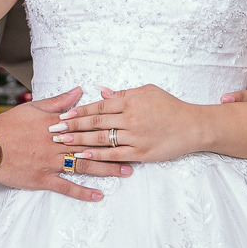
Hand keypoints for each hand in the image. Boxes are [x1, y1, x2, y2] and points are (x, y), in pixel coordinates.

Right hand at [0, 89, 131, 201]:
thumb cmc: (8, 125)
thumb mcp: (34, 108)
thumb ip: (59, 102)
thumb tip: (79, 91)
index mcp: (58, 125)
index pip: (88, 126)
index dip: (108, 129)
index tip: (125, 129)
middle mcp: (58, 144)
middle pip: (92, 147)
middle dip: (115, 150)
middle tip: (136, 154)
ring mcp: (51, 162)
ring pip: (84, 166)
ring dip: (106, 170)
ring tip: (125, 173)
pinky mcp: (43, 179)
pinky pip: (66, 187)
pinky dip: (83, 192)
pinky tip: (98, 196)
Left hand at [54, 84, 204, 164]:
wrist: (193, 126)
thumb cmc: (171, 107)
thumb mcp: (148, 92)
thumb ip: (123, 93)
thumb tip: (101, 91)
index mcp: (130, 101)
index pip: (99, 106)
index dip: (78, 111)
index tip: (62, 115)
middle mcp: (130, 118)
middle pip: (95, 122)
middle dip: (72, 126)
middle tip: (53, 130)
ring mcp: (135, 136)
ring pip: (102, 139)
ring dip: (79, 141)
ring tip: (62, 143)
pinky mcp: (141, 152)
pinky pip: (115, 154)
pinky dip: (97, 155)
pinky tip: (83, 156)